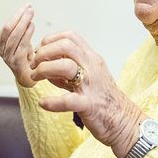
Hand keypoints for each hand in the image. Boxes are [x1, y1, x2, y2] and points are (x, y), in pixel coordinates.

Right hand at [0, 4, 36, 86]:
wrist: (30, 78)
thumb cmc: (27, 58)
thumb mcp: (22, 42)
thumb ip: (22, 30)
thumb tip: (27, 11)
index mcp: (1, 44)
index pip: (6, 27)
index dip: (16, 16)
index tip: (26, 7)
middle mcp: (2, 51)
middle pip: (8, 30)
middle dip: (19, 17)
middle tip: (29, 8)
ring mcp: (8, 57)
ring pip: (14, 36)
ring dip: (23, 23)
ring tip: (31, 14)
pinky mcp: (16, 63)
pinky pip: (21, 45)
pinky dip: (26, 34)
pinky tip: (32, 26)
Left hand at [31, 31, 143, 157]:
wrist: (124, 122)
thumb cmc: (103, 99)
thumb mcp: (88, 76)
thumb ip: (68, 68)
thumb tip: (44, 63)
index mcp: (91, 58)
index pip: (70, 36)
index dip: (50, 40)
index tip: (39, 52)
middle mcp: (92, 67)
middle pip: (66, 45)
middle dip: (44, 52)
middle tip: (34, 65)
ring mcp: (91, 85)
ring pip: (65, 66)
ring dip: (44, 70)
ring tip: (35, 78)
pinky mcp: (89, 105)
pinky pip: (68, 100)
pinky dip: (52, 102)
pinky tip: (43, 103)